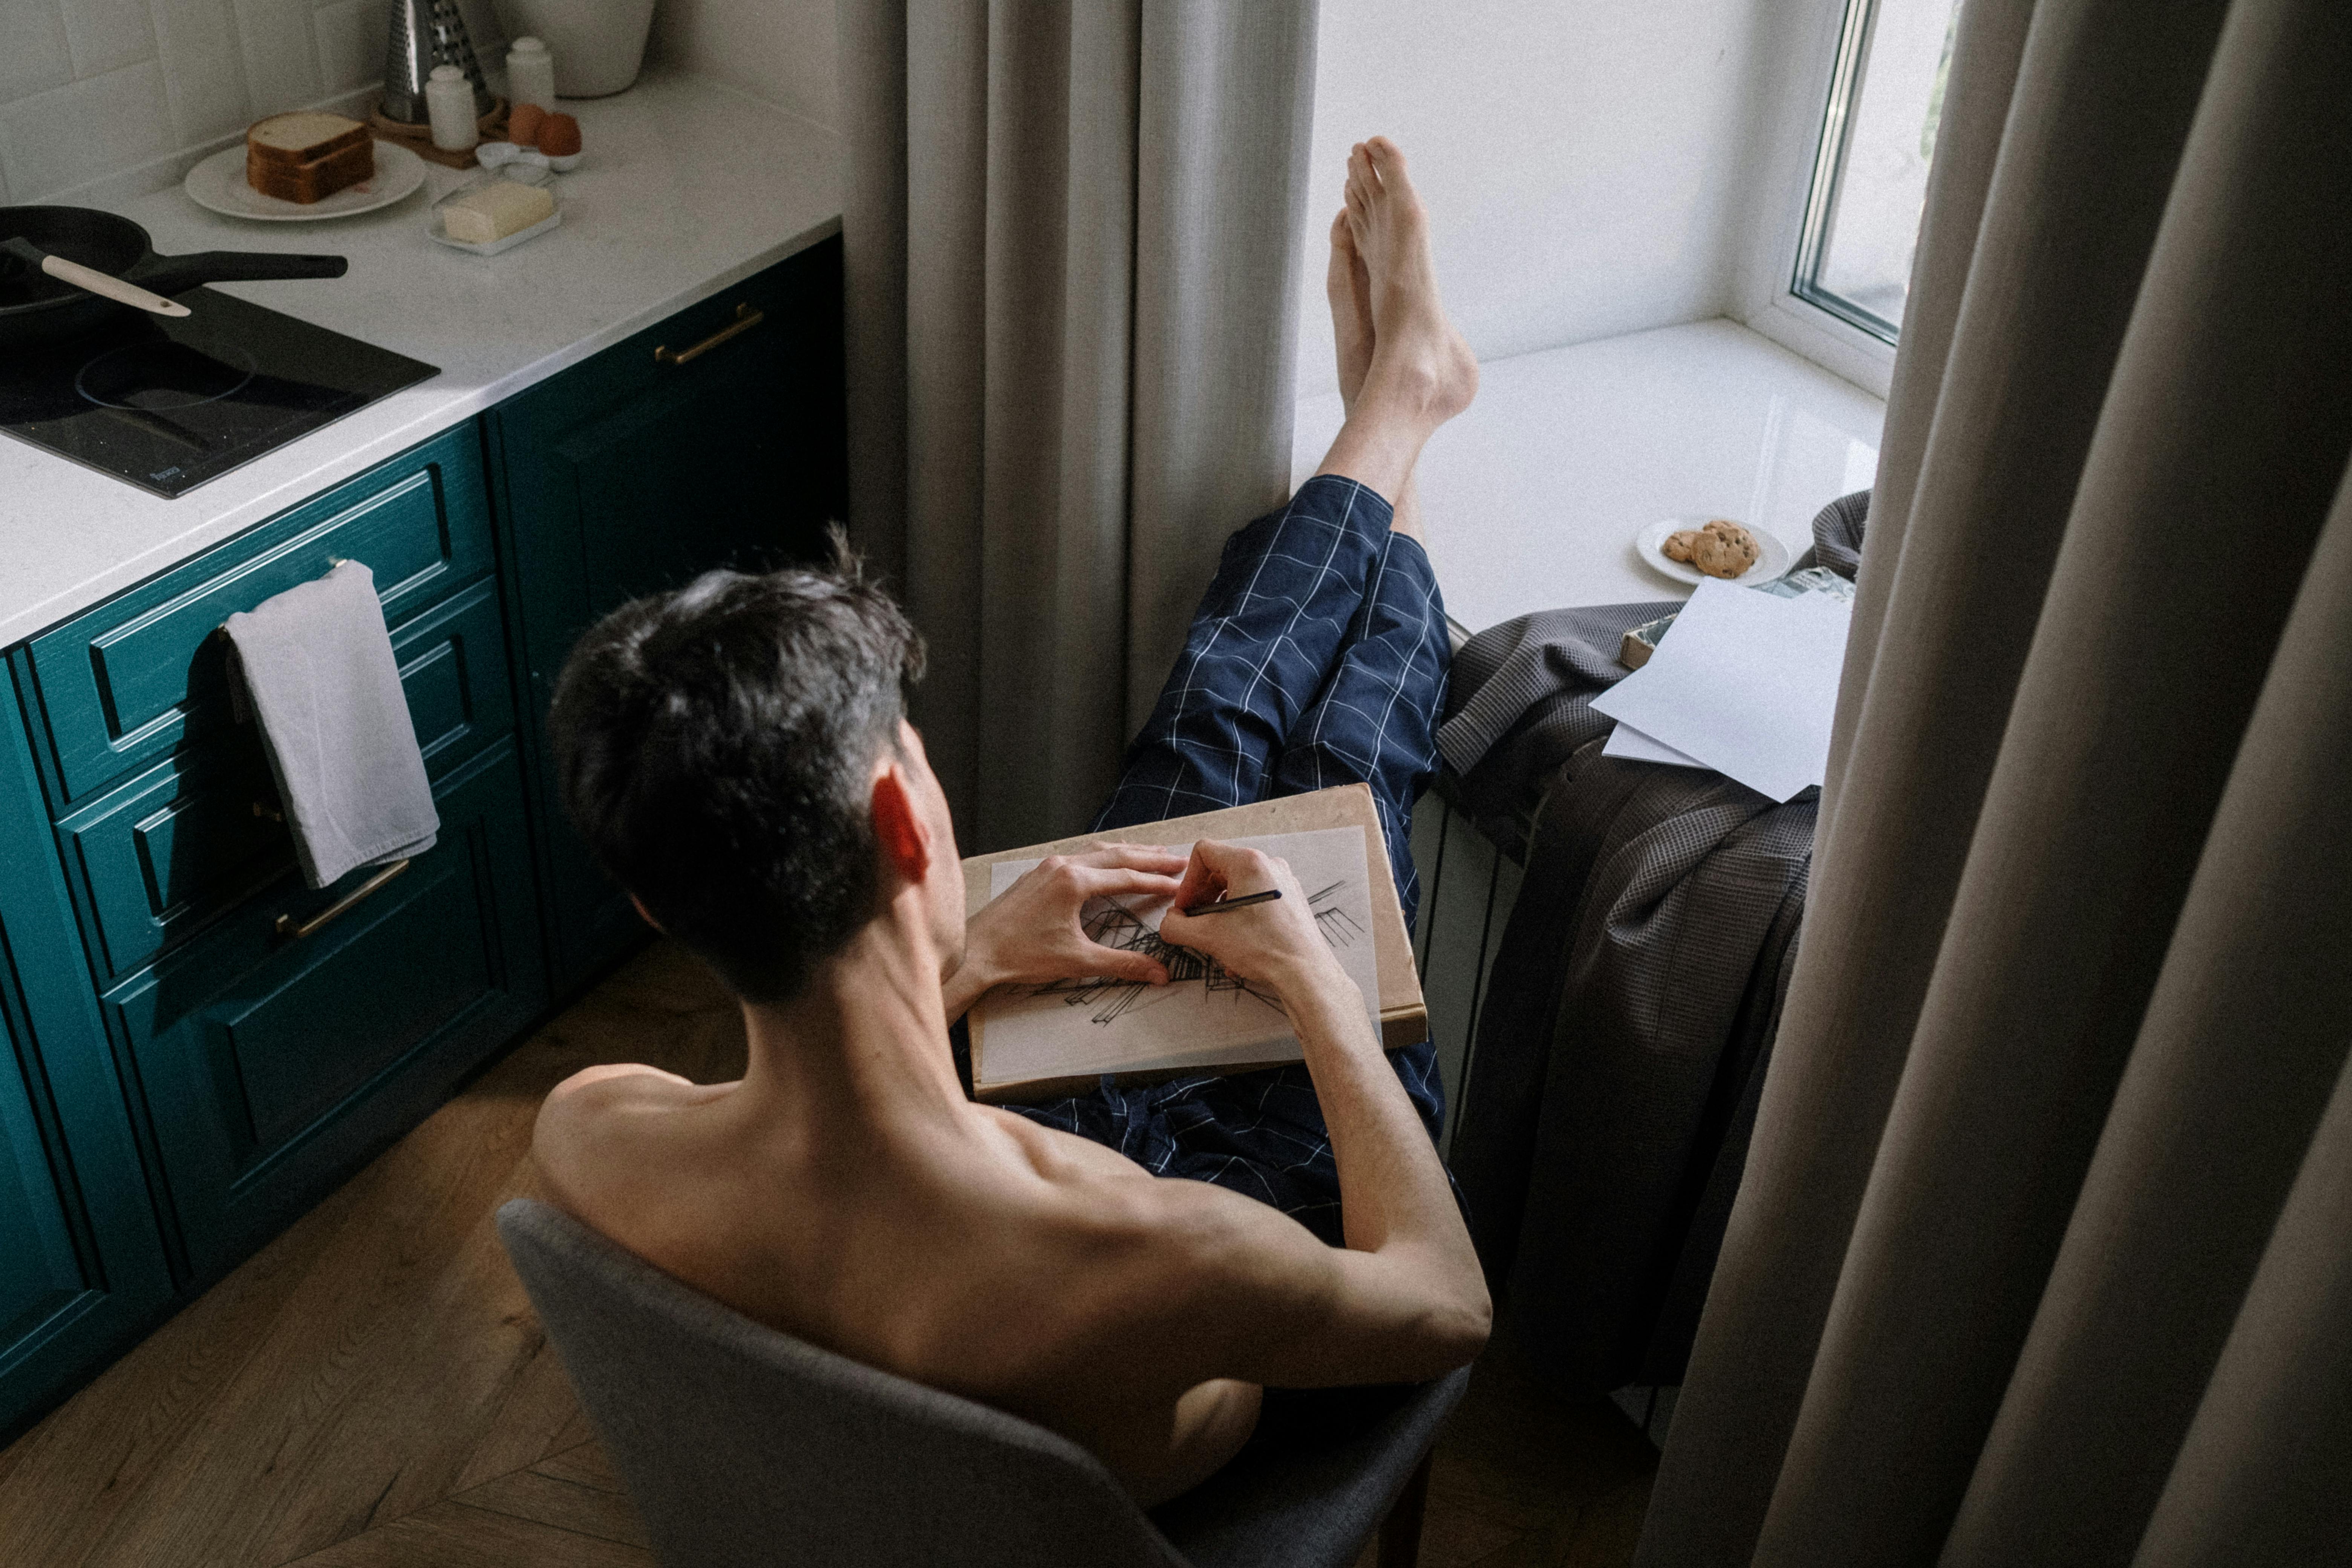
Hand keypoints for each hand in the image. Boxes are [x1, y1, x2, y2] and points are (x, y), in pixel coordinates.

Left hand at [957, 845, 1188, 999]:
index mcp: (1074, 882)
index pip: (1127, 877)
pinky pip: (1078, 855)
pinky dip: (1102, 855)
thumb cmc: (1020, 955)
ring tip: (1151, 853)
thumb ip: (1122, 964)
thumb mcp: (1077, 961)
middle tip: (1177, 859)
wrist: (976, 951)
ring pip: (1096, 850)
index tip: (1180, 884)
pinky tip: (1107, 861)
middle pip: (1116, 854)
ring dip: (1126, 852)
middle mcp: (1062, 865)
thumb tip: (1160, 974)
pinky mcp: (1037, 874)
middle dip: (1149, 857)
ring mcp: (1047, 866)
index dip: (1157, 881)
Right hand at [1156, 840, 1343, 995]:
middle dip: (1202, 898)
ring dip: (1220, 911)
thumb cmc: (1265, 949)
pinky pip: (1256, 900)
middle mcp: (1270, 865)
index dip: (1187, 882)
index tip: (1185, 908)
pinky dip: (1240, 917)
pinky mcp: (1290, 899)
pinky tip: (1237, 945)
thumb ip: (1176, 926)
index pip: (1204, 853)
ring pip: (1238, 887)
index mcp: (1249, 863)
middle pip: (1221, 869)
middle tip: (1195, 922)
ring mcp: (1283, 882)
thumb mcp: (1208, 936)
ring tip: (1217, 937)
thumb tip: (1170, 922)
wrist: (1305, 973)